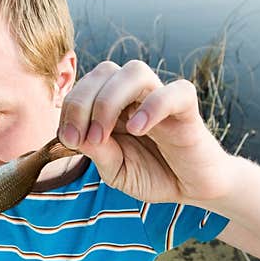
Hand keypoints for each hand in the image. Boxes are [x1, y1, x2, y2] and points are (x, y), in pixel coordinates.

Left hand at [57, 60, 232, 203]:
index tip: (67, 139)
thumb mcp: (116, 171)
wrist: (192, 190)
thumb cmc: (154, 175)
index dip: (70, 107)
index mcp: (115, 106)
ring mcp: (162, 99)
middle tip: (80, 138)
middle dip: (82, 102)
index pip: (86, 86)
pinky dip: (152, 106)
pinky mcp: (187, 110)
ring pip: (135, 71)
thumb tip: (74, 135)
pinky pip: (175, 91)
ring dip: (109, 101)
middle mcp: (136, 96)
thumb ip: (97, 152)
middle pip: (105, 71)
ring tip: (102, 136)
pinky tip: (138, 129)